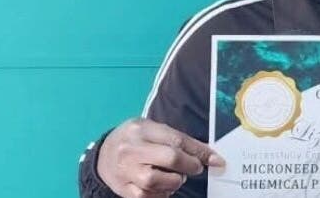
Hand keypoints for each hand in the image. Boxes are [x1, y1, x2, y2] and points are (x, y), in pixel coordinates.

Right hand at [97, 118, 224, 197]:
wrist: (103, 155)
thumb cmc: (135, 139)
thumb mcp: (152, 129)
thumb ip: (177, 139)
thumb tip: (208, 154)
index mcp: (141, 129)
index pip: (176, 139)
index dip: (199, 151)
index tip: (216, 160)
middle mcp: (132, 149)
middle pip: (170, 158)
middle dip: (189, 165)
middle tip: (195, 168)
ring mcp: (126, 170)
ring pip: (158, 181)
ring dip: (175, 181)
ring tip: (175, 176)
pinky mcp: (124, 189)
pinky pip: (148, 196)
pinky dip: (162, 194)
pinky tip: (163, 186)